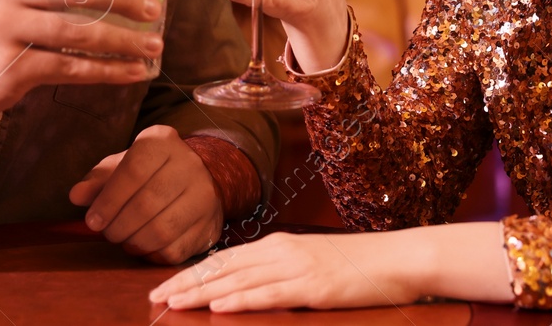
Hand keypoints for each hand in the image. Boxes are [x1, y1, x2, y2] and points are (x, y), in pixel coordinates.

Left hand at [67, 125, 222, 263]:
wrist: (197, 180)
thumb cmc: (149, 173)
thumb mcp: (122, 166)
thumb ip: (98, 180)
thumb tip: (76, 196)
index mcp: (162, 142)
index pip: (133, 171)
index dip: (108, 200)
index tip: (92, 221)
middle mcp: (189, 165)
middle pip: (146, 204)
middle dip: (118, 226)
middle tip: (107, 233)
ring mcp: (204, 196)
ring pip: (162, 230)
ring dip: (134, 242)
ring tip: (124, 239)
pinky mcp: (210, 225)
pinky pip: (175, 249)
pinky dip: (152, 254)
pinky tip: (144, 246)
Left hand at [148, 230, 422, 311]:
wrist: (397, 259)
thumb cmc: (356, 266)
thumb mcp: (310, 263)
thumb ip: (278, 271)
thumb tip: (247, 284)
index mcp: (277, 245)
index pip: (224, 260)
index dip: (191, 273)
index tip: (164, 286)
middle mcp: (280, 252)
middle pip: (222, 269)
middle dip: (186, 283)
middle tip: (154, 296)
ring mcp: (296, 268)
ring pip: (238, 281)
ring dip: (202, 293)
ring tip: (173, 303)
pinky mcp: (313, 287)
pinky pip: (269, 294)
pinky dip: (241, 299)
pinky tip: (219, 305)